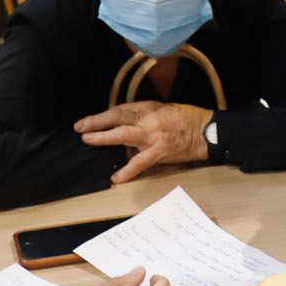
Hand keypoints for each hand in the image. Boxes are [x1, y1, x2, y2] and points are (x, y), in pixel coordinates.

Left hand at [76, 102, 211, 183]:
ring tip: (89, 140)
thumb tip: (122, 124)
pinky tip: (116, 177)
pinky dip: (127, 170)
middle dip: (97, 122)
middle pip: (118, 119)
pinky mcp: (160, 152)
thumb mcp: (162, 109)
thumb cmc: (185, 118)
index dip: (101, 116)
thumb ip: (142, 116)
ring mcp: (153, 136)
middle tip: (80, 127)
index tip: (86, 121)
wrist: (205, 131)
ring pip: (124, 136)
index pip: (120, 110)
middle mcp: (148, 120)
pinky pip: (140, 162)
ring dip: (105, 138)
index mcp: (148, 108)